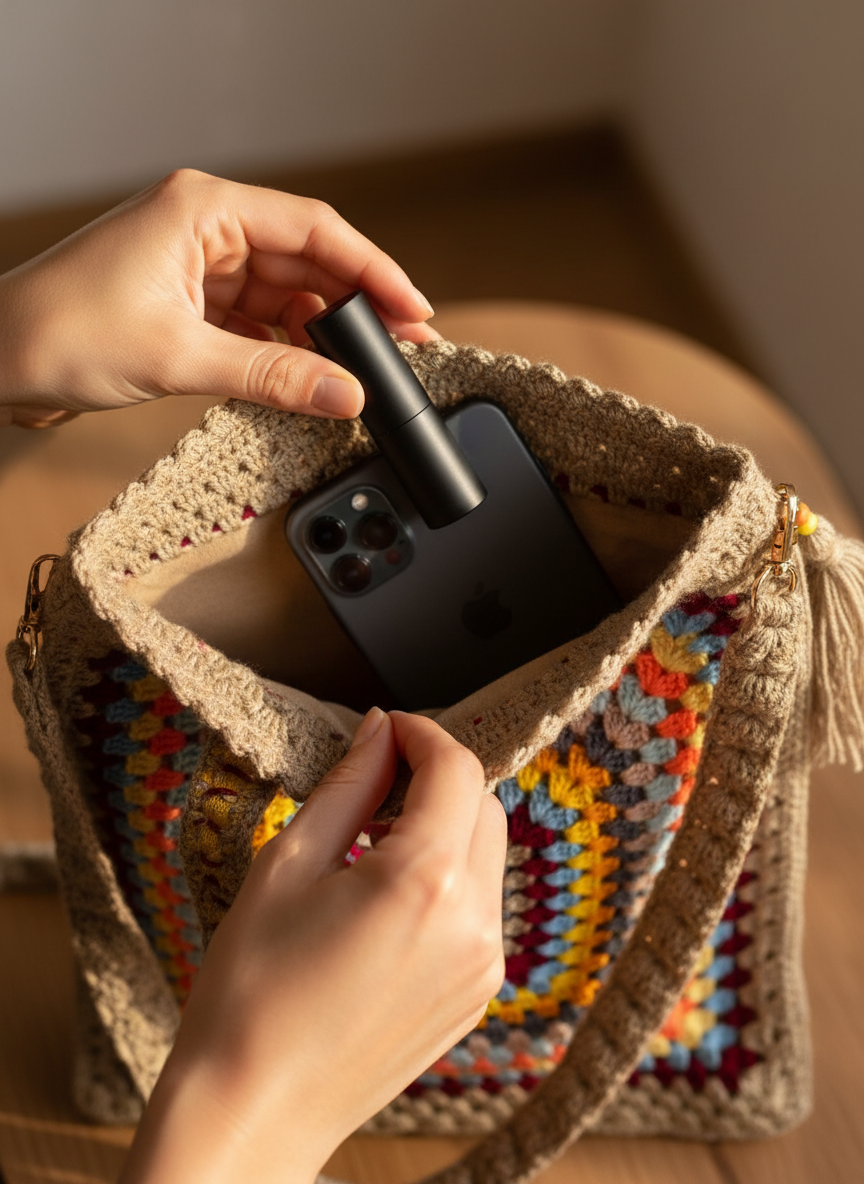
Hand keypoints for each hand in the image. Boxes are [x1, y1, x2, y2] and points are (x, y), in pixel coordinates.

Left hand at [0, 169, 437, 427]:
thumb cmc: (60, 333)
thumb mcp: (180, 355)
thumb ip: (273, 374)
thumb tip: (346, 393)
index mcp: (204, 208)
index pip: (313, 231)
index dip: (372, 271)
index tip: (413, 310)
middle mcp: (204, 228)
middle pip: (304, 262)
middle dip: (354, 308)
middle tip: (403, 348)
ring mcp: (195, 265)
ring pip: (281, 296)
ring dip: (319, 334)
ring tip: (362, 371)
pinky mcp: (186, 302)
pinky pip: (254, 322)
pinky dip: (282, 349)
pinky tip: (310, 376)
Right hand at [119, 710, 506, 1183]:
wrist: (255, 1108)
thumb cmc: (252, 990)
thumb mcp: (289, 864)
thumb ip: (348, 785)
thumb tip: (379, 730)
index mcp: (425, 881)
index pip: (455, 770)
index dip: (423, 733)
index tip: (389, 728)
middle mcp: (473, 923)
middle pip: (483, 806)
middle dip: (438, 778)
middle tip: (379, 778)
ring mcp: (483, 965)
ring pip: (487, 855)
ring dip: (444, 827)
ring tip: (374, 840)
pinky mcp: (477, 995)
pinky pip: (482, 908)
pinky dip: (449, 879)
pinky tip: (389, 894)